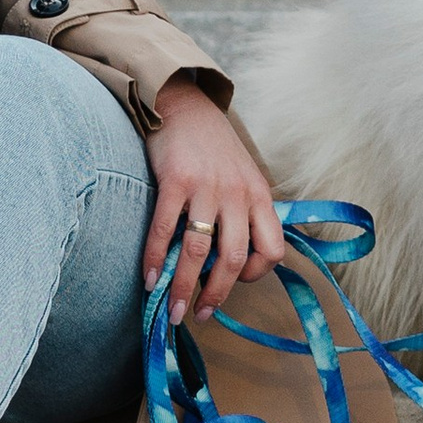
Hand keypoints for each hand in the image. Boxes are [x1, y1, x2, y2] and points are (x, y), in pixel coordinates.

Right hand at [144, 79, 285, 324]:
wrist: (185, 106)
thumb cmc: (214, 150)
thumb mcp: (244, 178)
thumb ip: (244, 215)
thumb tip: (229, 264)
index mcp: (260, 196)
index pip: (272, 250)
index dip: (256, 274)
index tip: (234, 283)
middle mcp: (238, 194)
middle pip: (234, 259)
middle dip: (216, 295)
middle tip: (200, 315)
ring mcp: (207, 187)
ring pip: (199, 251)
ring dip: (183, 287)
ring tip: (173, 309)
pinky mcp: (176, 180)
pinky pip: (166, 230)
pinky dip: (157, 259)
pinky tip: (149, 278)